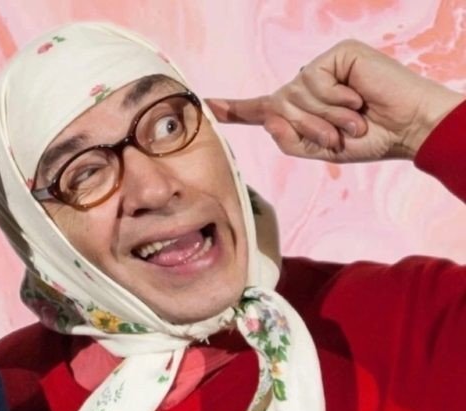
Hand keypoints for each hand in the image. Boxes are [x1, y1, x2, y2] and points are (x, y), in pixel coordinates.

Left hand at [207, 39, 464, 161]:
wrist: (406, 129)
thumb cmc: (367, 140)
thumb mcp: (319, 150)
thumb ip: (288, 140)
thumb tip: (269, 118)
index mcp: (300, 111)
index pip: (261, 109)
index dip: (234, 109)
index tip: (209, 106)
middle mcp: (306, 87)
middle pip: (278, 108)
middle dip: (308, 128)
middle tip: (339, 135)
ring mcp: (321, 69)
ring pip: (296, 96)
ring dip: (325, 116)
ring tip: (352, 119)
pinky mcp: (337, 55)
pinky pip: (314, 81)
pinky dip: (335, 97)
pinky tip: (356, 98)